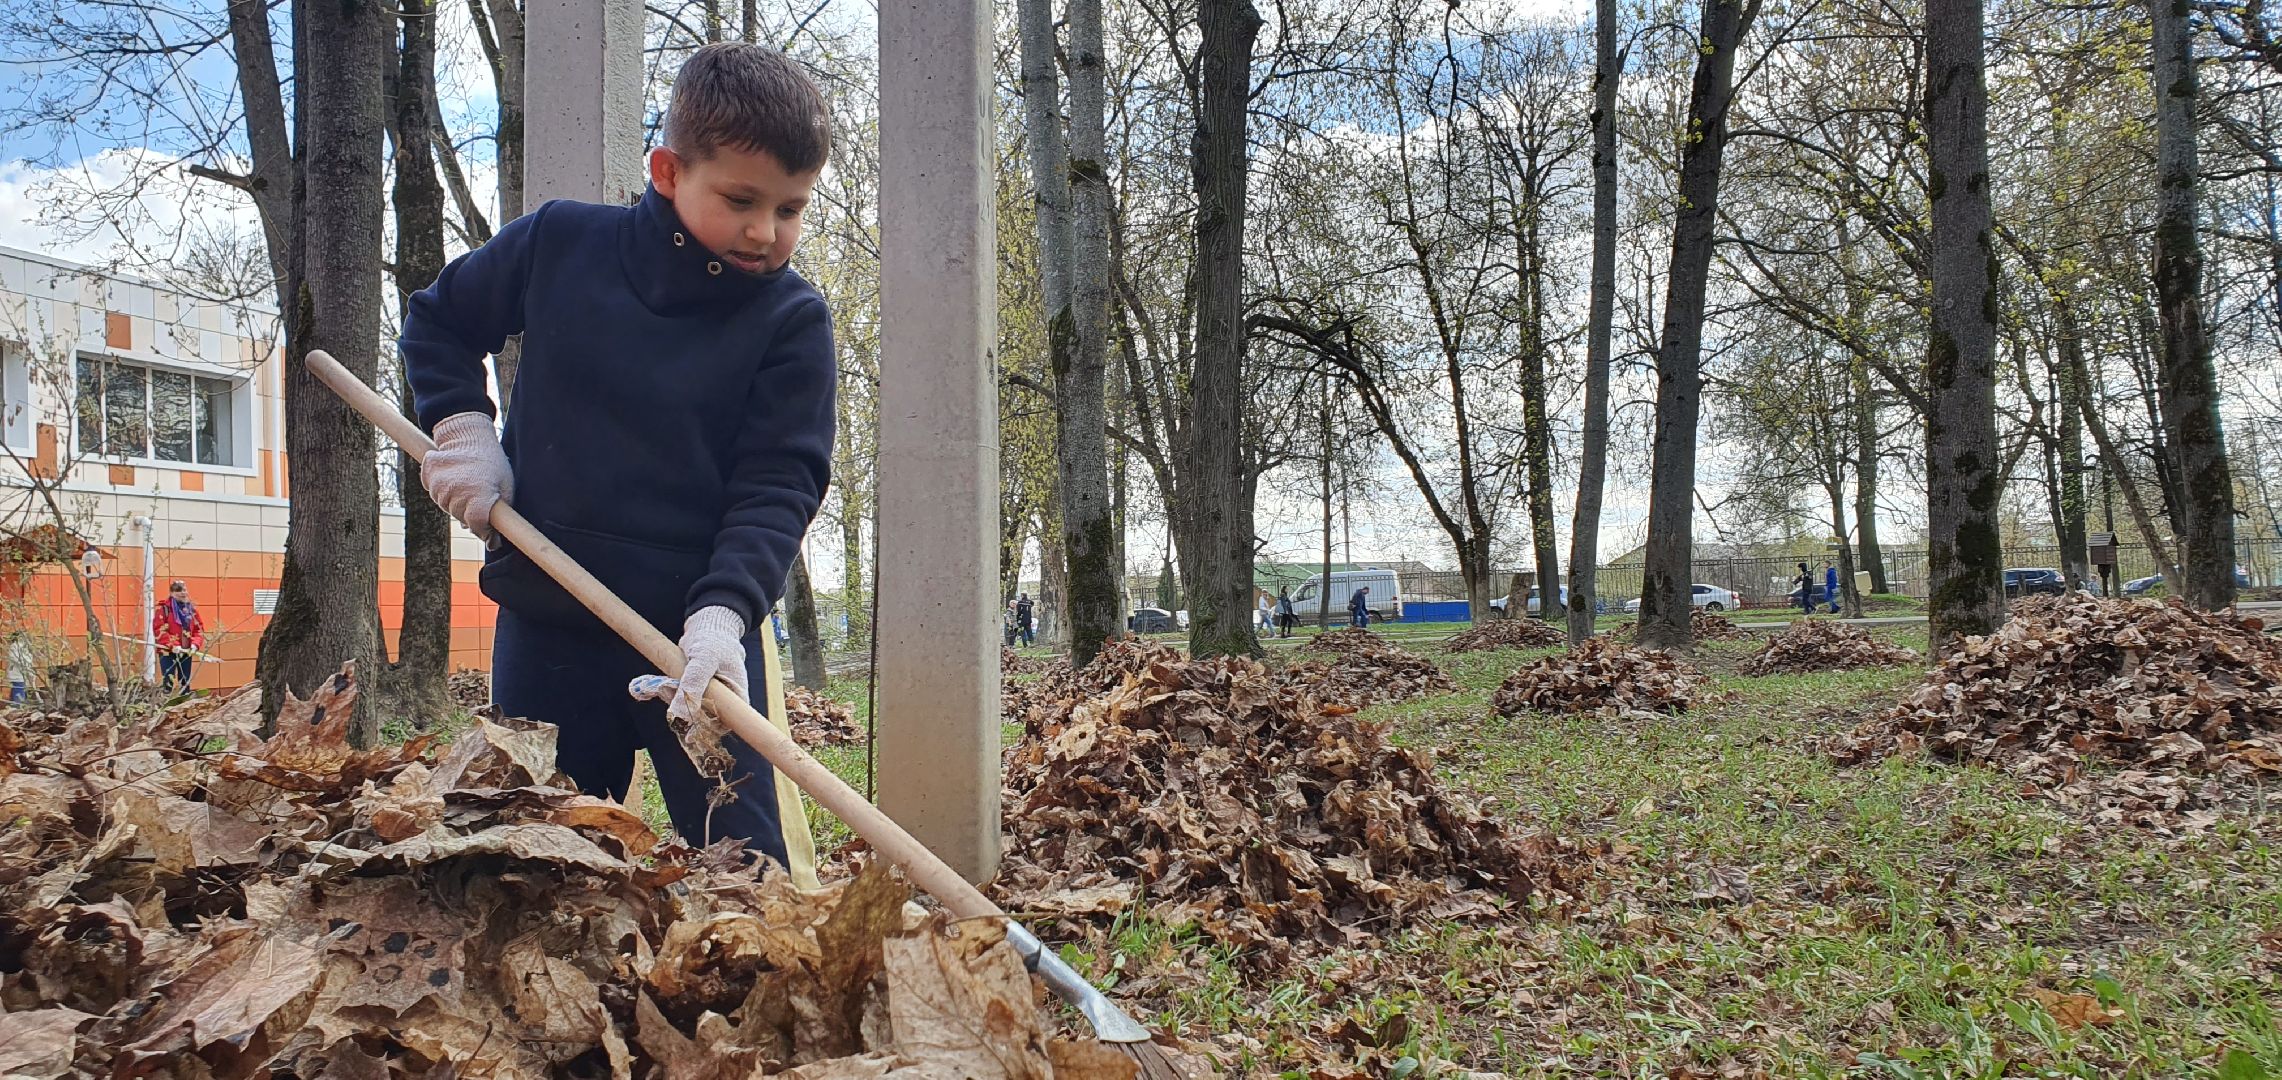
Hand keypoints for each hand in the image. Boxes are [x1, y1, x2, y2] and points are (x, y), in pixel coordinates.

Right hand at [421, 412, 512, 539]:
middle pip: (460, 516)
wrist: (470, 435)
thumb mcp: (506, 486)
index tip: (491, 534)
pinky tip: (454, 480)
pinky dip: (443, 490)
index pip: (476, 524)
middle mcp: (455, 491)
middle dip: (471, 514)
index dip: (484, 532)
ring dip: (456, 502)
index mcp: (478, 494)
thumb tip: (492, 540)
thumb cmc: (493, 463)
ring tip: (467, 486)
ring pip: (445, 505)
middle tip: (478, 500)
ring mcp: (439, 483)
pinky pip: (433, 492)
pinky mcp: (428, 474)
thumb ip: (501, 514)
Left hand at [669, 606, 747, 722]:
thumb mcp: (703, 662)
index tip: (687, 731)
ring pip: (688, 713)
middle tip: (671, 693)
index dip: (704, 731)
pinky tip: (666, 685)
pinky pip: (679, 702)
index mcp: (737, 699)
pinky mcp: (693, 694)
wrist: (706, 627)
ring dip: (674, 702)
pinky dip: (670, 695)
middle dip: (683, 711)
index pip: (723, 727)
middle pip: (702, 722)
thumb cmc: (713, 642)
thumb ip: (693, 686)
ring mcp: (708, 699)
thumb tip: (679, 717)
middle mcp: (724, 703)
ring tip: (668, 684)